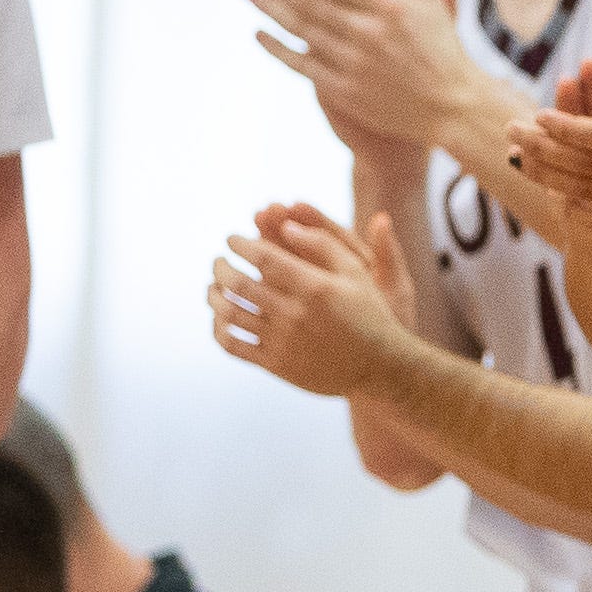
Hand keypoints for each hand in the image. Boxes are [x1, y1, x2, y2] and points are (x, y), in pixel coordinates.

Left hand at [209, 201, 427, 399]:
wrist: (379, 367)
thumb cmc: (368, 313)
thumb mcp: (356, 271)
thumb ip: (322, 244)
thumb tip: (286, 225)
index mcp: (313, 286)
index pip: (263, 257)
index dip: (240, 244)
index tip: (232, 239)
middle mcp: (295, 314)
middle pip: (239, 283)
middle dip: (221, 266)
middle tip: (218, 260)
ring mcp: (282, 341)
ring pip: (230, 314)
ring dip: (213, 295)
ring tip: (212, 286)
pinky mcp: (275, 365)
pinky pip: (233, 345)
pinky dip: (218, 329)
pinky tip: (219, 318)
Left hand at [247, 0, 489, 155]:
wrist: (451, 106)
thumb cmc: (441, 46)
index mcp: (388, 7)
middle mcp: (367, 34)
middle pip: (310, 2)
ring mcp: (353, 65)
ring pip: (301, 31)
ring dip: (269, 8)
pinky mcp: (345, 91)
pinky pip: (302, 65)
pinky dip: (277, 49)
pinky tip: (259, 32)